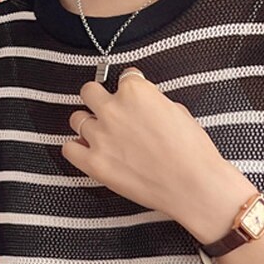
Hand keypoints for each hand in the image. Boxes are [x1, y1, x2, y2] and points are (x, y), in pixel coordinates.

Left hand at [61, 68, 248, 234]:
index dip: (131, 90)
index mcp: (135, 92)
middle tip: (110, 113)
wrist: (194, 186)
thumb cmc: (193, 152)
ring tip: (102, 136)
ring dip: (88, 124)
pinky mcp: (94, 164)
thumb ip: (153, 102)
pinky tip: (90, 152)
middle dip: (99, 99)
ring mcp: (101, 137)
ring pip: (76, 119)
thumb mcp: (178, 112)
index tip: (134, 101)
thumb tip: (143, 107)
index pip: (124, 77)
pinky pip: (69, 148)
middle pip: (89, 91)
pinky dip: (77, 148)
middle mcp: (113, 109)